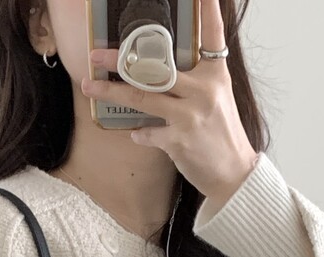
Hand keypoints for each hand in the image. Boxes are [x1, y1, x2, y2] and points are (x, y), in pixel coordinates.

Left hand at [81, 0, 258, 209]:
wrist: (234, 173)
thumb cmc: (221, 134)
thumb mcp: (218, 98)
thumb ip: (195, 78)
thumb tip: (162, 66)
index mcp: (215, 75)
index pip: (212, 35)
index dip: (207, 10)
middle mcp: (204, 90)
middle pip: (157, 67)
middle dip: (122, 59)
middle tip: (96, 54)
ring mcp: (191, 115)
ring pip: (142, 96)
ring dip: (111, 92)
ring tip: (89, 86)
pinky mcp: (180, 140)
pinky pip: (148, 131)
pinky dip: (140, 132)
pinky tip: (136, 132)